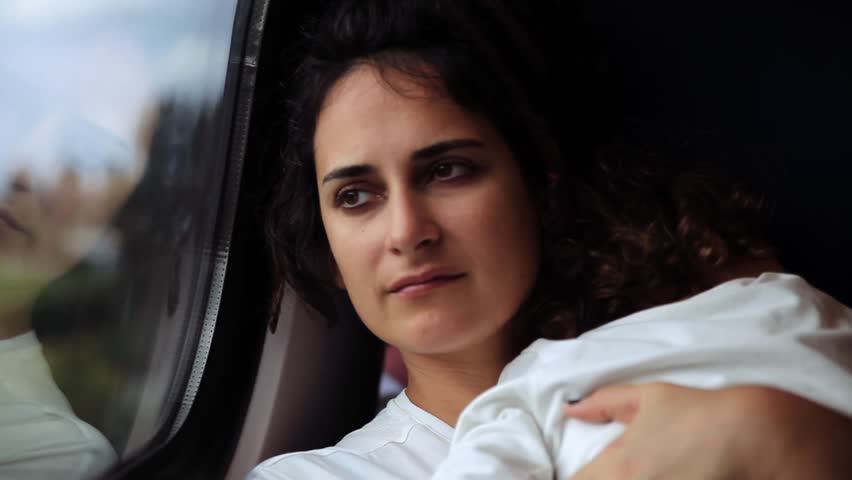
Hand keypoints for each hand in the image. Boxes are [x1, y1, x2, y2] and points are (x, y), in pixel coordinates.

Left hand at [563, 382, 851, 479]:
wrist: (758, 439)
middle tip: (630, 472)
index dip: (581, 478)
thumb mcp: (650, 398)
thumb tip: (571, 409)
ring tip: (654, 474)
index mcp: (617, 468)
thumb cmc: (702, 415)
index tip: (592, 474)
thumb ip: (604, 402)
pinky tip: (672, 479)